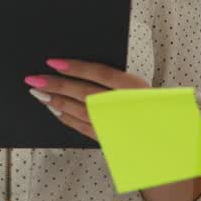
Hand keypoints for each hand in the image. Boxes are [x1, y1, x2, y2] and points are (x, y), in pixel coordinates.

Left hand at [24, 58, 147, 139]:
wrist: (166, 136)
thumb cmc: (151, 105)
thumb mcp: (138, 86)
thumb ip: (113, 78)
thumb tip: (78, 68)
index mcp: (135, 87)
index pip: (100, 73)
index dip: (75, 67)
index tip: (53, 62)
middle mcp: (124, 106)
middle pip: (84, 93)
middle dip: (57, 85)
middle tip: (34, 79)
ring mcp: (115, 125)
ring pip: (80, 111)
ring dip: (57, 102)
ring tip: (38, 93)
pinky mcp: (109, 139)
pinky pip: (82, 127)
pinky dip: (66, 118)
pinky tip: (54, 110)